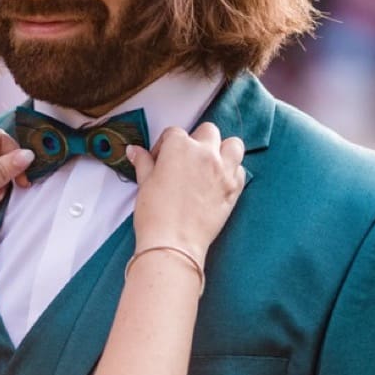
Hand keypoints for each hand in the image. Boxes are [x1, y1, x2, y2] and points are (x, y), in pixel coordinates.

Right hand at [126, 123, 244, 263]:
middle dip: (197, 140)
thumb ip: (143, 162)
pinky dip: (232, 172)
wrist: (173, 243)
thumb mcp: (144, 183)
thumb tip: (135, 151)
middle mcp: (205, 153)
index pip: (174, 133)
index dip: (165, 145)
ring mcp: (223, 170)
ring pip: (233, 144)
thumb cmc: (156, 214)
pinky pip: (240, 170)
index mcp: (180, 146)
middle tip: (186, 158)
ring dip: (223, 149)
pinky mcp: (234, 189)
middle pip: (208, 131)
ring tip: (210, 162)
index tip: (160, 159)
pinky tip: (218, 181)